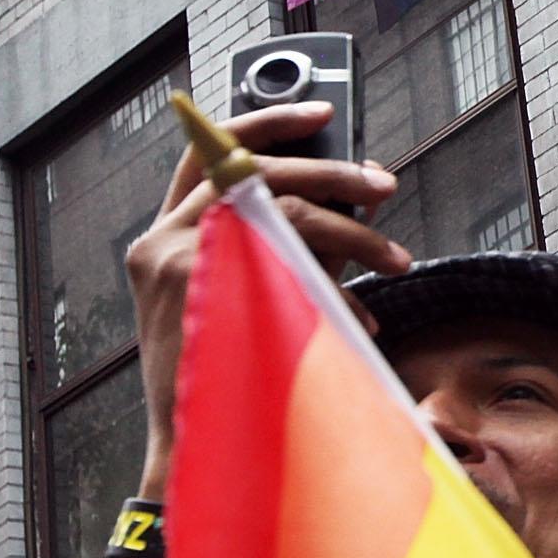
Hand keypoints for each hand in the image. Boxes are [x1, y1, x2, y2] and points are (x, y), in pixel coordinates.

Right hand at [124, 102, 407, 491]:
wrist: (198, 447)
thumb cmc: (230, 373)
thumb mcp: (242, 296)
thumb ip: (283, 244)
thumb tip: (354, 196)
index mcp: (165, 235)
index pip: (208, 149)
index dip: (267, 121)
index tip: (324, 110)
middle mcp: (162, 240)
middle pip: (257, 168)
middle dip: (334, 172)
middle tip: (385, 185)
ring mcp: (176, 263)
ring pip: (283, 208)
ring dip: (353, 231)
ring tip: (395, 258)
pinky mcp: (203, 290)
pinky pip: (291, 264)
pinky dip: (338, 289)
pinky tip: (361, 317)